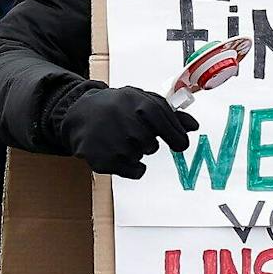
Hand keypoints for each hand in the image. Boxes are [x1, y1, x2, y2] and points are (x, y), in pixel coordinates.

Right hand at [61, 85, 195, 178]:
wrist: (78, 113)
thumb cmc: (117, 107)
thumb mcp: (143, 101)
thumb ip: (170, 114)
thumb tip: (194, 127)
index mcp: (140, 105)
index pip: (170, 127)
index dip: (177, 137)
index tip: (179, 143)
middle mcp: (127, 123)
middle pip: (153, 146)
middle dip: (146, 142)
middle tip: (131, 132)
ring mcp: (113, 143)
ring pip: (140, 157)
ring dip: (134, 152)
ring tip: (118, 138)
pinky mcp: (103, 160)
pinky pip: (134, 172)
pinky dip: (131, 167)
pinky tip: (117, 153)